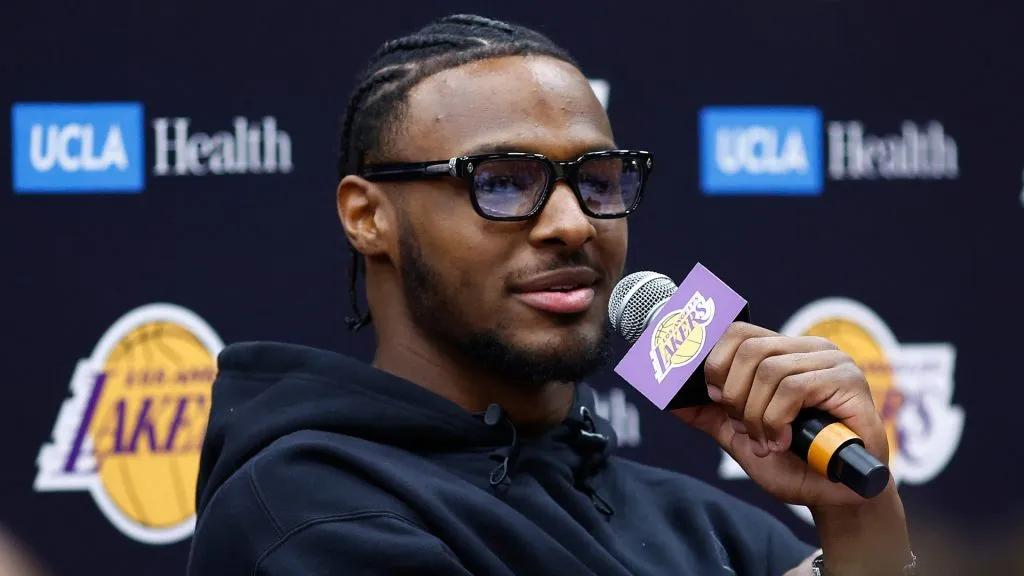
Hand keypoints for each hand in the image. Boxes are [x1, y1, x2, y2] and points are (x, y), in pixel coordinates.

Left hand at [673, 321, 890, 507]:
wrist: (836, 496)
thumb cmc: (795, 463)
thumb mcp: (742, 436)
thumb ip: (712, 414)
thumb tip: (673, 399)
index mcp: (786, 353)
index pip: (740, 332)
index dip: (716, 362)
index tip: (715, 398)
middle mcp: (810, 349)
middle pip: (750, 350)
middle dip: (735, 395)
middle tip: (744, 427)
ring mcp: (833, 362)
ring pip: (770, 370)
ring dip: (756, 415)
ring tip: (766, 441)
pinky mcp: (848, 381)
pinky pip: (793, 388)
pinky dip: (776, 419)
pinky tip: (782, 441)